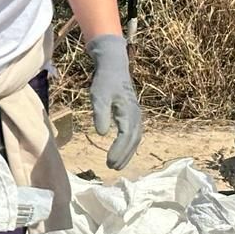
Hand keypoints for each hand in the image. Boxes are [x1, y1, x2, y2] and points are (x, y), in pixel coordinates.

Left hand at [88, 33, 142, 169]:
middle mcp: (136, 115)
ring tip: (116, 165)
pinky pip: (134, 134)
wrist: (114, 66)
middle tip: (112, 167)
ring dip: (127, 153)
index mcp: (129, 112)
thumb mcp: (98, 96)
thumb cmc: (104, 80)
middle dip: (124, 155)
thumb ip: (101, 114)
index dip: (119, 151)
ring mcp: (136, 114)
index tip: (109, 161)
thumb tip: (102, 134)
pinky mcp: (133, 114)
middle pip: (133, 140)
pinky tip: (121, 152)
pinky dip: (129, 145)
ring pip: (136, 139)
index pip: (126, 136)